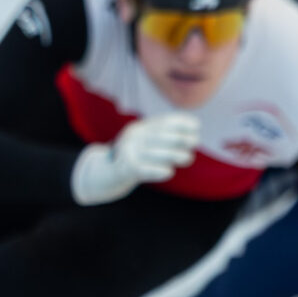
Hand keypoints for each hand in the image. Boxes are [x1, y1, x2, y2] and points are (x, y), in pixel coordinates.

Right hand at [70, 112, 199, 204]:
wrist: (101, 175)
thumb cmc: (132, 160)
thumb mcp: (143, 143)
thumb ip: (162, 139)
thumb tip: (194, 135)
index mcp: (138, 129)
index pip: (161, 122)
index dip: (179, 122)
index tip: (196, 126)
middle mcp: (131, 138)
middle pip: (158, 136)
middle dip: (179, 138)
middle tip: (195, 142)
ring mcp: (127, 153)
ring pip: (153, 153)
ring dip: (173, 155)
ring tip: (188, 158)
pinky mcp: (123, 169)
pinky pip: (142, 170)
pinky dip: (156, 171)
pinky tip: (169, 172)